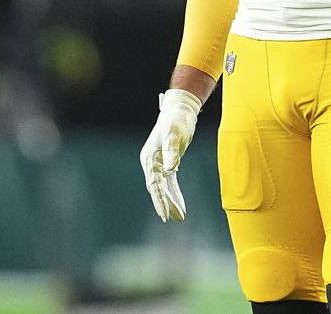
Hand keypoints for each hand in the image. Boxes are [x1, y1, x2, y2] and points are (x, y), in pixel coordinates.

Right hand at [140, 88, 202, 221]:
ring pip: (163, 188)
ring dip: (170, 201)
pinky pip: (170, 183)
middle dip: (164, 204)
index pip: (154, 183)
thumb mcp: (175, 134)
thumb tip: (170, 169)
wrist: (180, 110)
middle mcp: (152, 162)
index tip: (165, 214)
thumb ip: (172, 151)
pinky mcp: (168, 163)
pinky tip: (180, 205)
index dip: (159, 199)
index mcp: (150, 158)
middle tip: (173, 219)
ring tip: (179, 217)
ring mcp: (158, 164)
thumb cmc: (177, 120)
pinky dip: (175, 194)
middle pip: (157, 188)